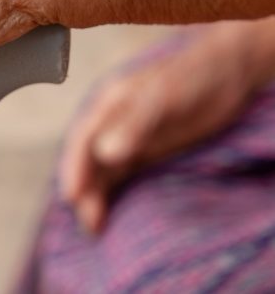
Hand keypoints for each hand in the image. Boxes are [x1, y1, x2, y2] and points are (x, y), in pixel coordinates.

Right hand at [60, 21, 272, 233]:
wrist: (226, 71)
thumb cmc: (191, 78)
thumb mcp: (161, 99)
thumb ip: (132, 125)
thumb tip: (104, 153)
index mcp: (108, 104)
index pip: (82, 139)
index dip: (74, 167)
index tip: (72, 195)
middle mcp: (111, 122)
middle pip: (88, 159)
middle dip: (84, 188)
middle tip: (88, 221)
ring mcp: (127, 137)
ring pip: (102, 170)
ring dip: (96, 195)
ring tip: (96, 227)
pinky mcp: (143, 151)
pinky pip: (121, 175)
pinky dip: (112, 193)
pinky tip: (110, 213)